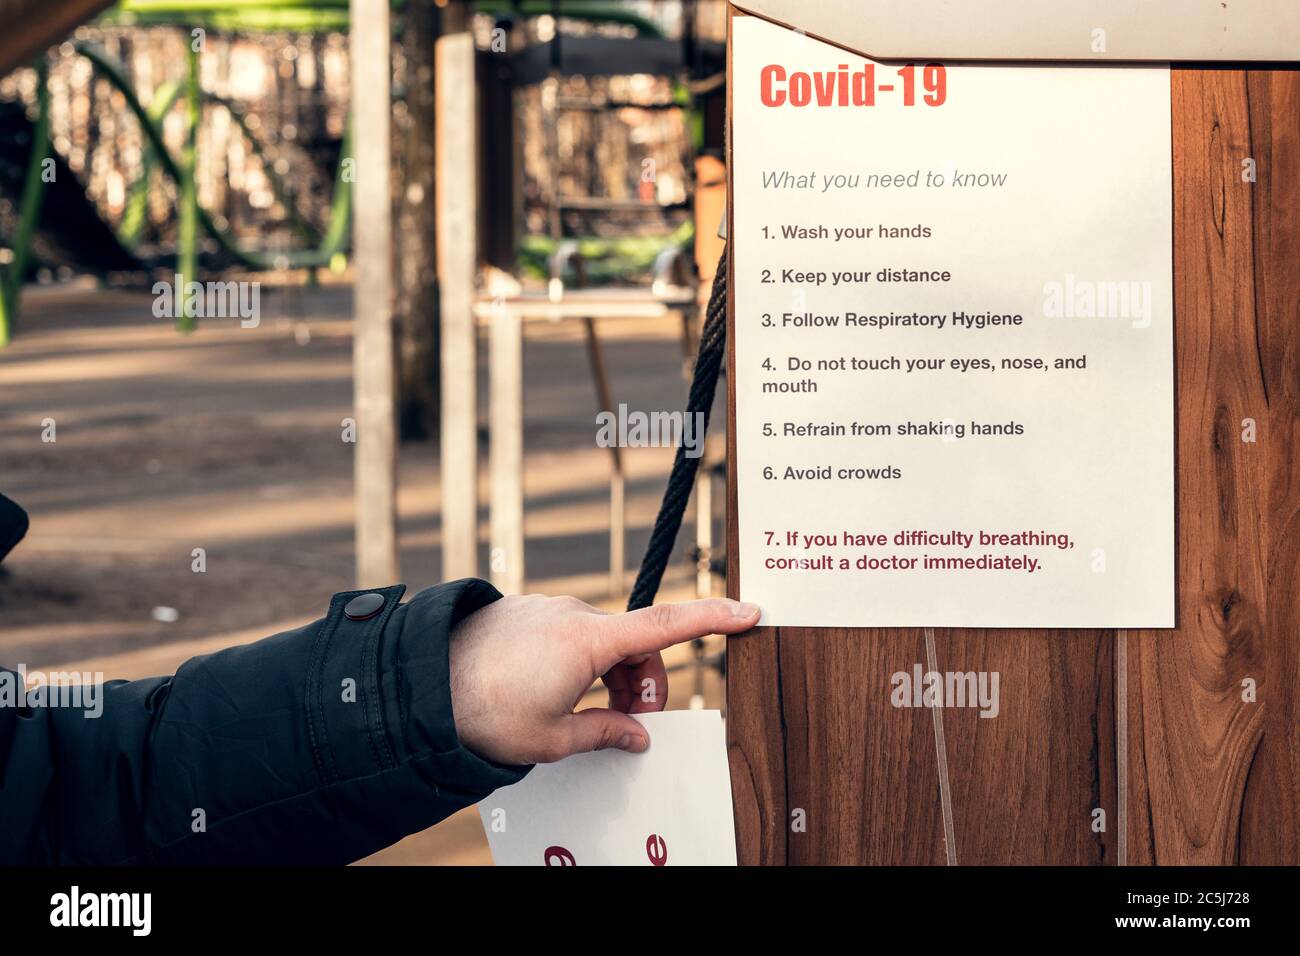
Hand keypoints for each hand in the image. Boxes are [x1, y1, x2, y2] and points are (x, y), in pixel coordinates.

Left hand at [447, 594, 759, 765]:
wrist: (419, 683)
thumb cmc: (482, 712)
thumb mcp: (551, 740)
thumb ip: (604, 733)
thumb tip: (635, 735)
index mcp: (588, 641)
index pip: (667, 625)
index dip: (713, 619)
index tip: (749, 610)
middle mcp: (573, 614)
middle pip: (636, 643)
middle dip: (643, 682)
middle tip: (631, 724)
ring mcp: (549, 608)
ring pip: (603, 639)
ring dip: (609, 674)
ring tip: (581, 714)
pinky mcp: (529, 611)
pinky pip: (572, 632)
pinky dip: (580, 661)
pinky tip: (552, 689)